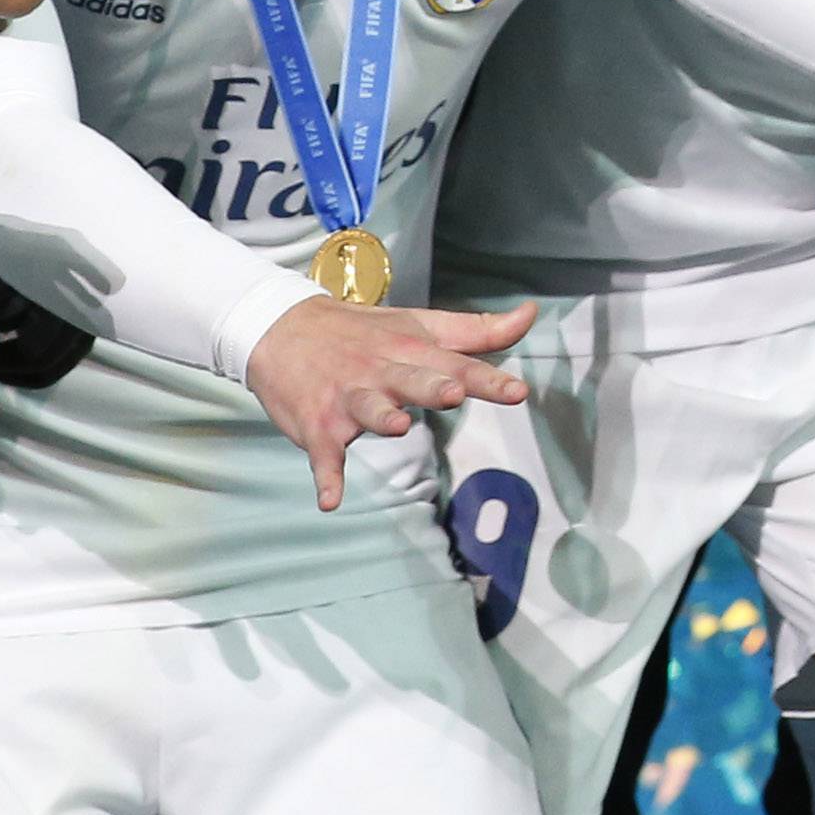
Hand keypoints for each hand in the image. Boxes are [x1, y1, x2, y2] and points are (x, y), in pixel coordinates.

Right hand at [246, 295, 538, 511]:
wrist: (284, 328)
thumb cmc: (365, 332)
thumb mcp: (420, 325)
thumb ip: (477, 331)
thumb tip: (531, 315)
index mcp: (412, 351)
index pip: (456, 364)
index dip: (487, 379)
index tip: (517, 392)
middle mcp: (382, 372)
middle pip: (412, 380)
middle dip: (431, 386)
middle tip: (451, 393)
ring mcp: (349, 398)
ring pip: (368, 408)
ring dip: (381, 417)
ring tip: (396, 426)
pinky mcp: (318, 425)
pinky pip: (323, 455)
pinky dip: (325, 477)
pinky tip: (330, 499)